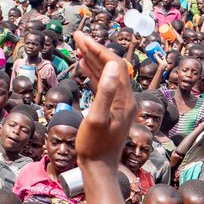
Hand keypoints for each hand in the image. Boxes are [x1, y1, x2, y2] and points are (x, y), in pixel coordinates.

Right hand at [73, 32, 135, 165]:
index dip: (98, 50)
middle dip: (95, 50)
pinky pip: (104, 85)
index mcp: (124, 99)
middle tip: (78, 37)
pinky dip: (94, 73)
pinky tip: (83, 65)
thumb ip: (105, 92)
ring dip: (93, 60)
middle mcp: (125, 99)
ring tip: (78, 47)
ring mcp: (119, 104)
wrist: (98, 166)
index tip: (82, 39)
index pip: (114, 65)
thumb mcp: (97, 119)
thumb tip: (110, 66)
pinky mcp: (112, 109)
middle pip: (112, 66)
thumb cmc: (94, 146)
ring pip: (107, 74)